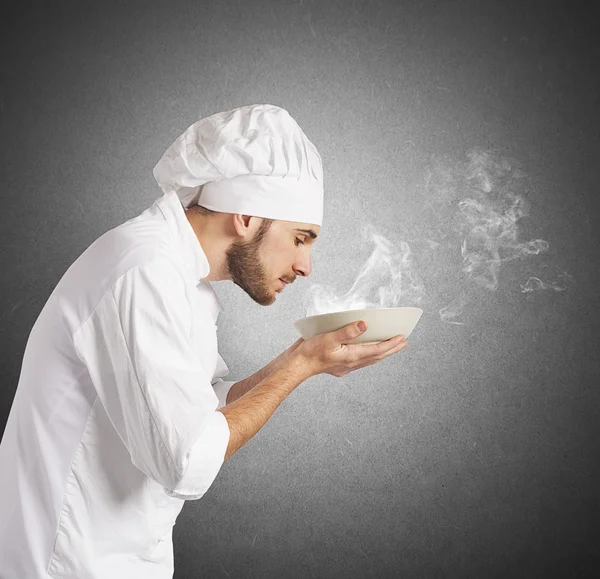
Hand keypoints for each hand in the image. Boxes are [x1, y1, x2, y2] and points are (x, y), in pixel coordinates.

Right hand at [293, 321, 407, 377]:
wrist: (296, 365)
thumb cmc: (310, 352)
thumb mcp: (328, 338)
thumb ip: (347, 332)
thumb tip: (364, 325)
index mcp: (351, 356)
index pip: (377, 350)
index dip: (391, 344)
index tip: (402, 338)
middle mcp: (351, 363)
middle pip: (376, 356)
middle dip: (391, 349)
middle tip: (403, 342)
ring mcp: (345, 366)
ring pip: (369, 360)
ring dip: (381, 352)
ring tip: (391, 346)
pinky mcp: (339, 366)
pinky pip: (360, 361)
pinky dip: (368, 355)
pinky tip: (368, 351)